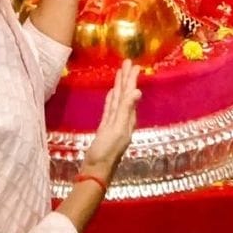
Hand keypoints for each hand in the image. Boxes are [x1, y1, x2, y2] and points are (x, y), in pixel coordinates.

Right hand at [79, 60, 142, 181]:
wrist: (95, 170)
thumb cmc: (107, 151)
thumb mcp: (116, 129)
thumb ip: (125, 110)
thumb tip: (137, 91)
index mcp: (128, 119)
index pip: (130, 94)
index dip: (131, 79)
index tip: (134, 65)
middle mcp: (124, 119)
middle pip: (125, 94)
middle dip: (126, 79)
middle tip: (128, 62)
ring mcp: (114, 123)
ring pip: (118, 100)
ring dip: (119, 86)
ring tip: (120, 72)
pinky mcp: (105, 127)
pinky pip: (110, 109)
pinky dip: (112, 99)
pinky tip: (112, 93)